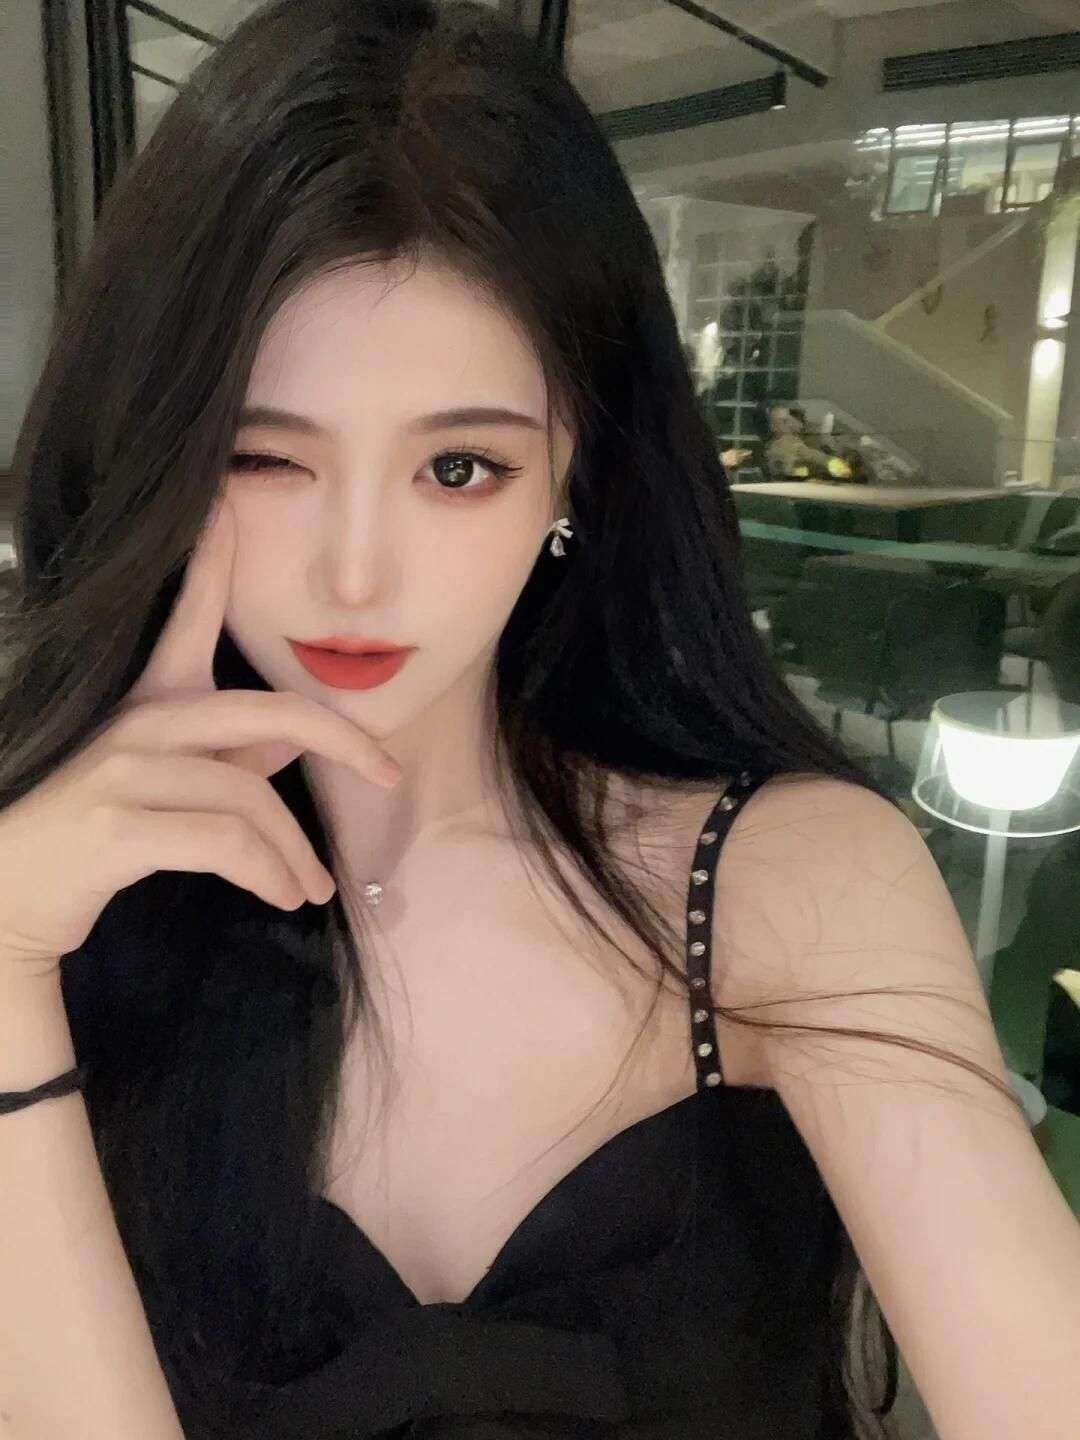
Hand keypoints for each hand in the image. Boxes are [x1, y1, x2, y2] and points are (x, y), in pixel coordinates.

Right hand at [0, 498, 400, 977]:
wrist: (6, 900)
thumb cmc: (88, 839)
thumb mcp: (165, 787)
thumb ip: (231, 760)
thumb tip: (296, 739)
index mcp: (149, 701)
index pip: (188, 614)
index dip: (212, 558)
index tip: (230, 499)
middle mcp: (138, 721)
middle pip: (268, 712)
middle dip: (343, 741)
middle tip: (389, 775)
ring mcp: (123, 769)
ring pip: (251, 796)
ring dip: (295, 852)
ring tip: (311, 888)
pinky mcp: (117, 825)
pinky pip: (225, 842)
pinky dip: (269, 872)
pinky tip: (283, 896)